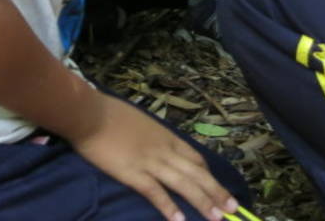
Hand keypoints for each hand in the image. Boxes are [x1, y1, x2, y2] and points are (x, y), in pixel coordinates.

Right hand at [71, 94, 239, 220]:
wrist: (90, 114)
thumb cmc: (111, 114)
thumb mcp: (141, 122)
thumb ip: (153, 136)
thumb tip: (157, 145)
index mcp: (166, 137)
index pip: (195, 157)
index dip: (209, 174)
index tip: (217, 187)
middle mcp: (164, 150)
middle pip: (197, 173)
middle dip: (216, 192)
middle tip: (234, 208)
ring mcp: (150, 162)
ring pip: (183, 184)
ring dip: (203, 202)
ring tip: (218, 218)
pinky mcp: (133, 174)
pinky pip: (155, 193)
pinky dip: (169, 207)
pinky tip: (179, 220)